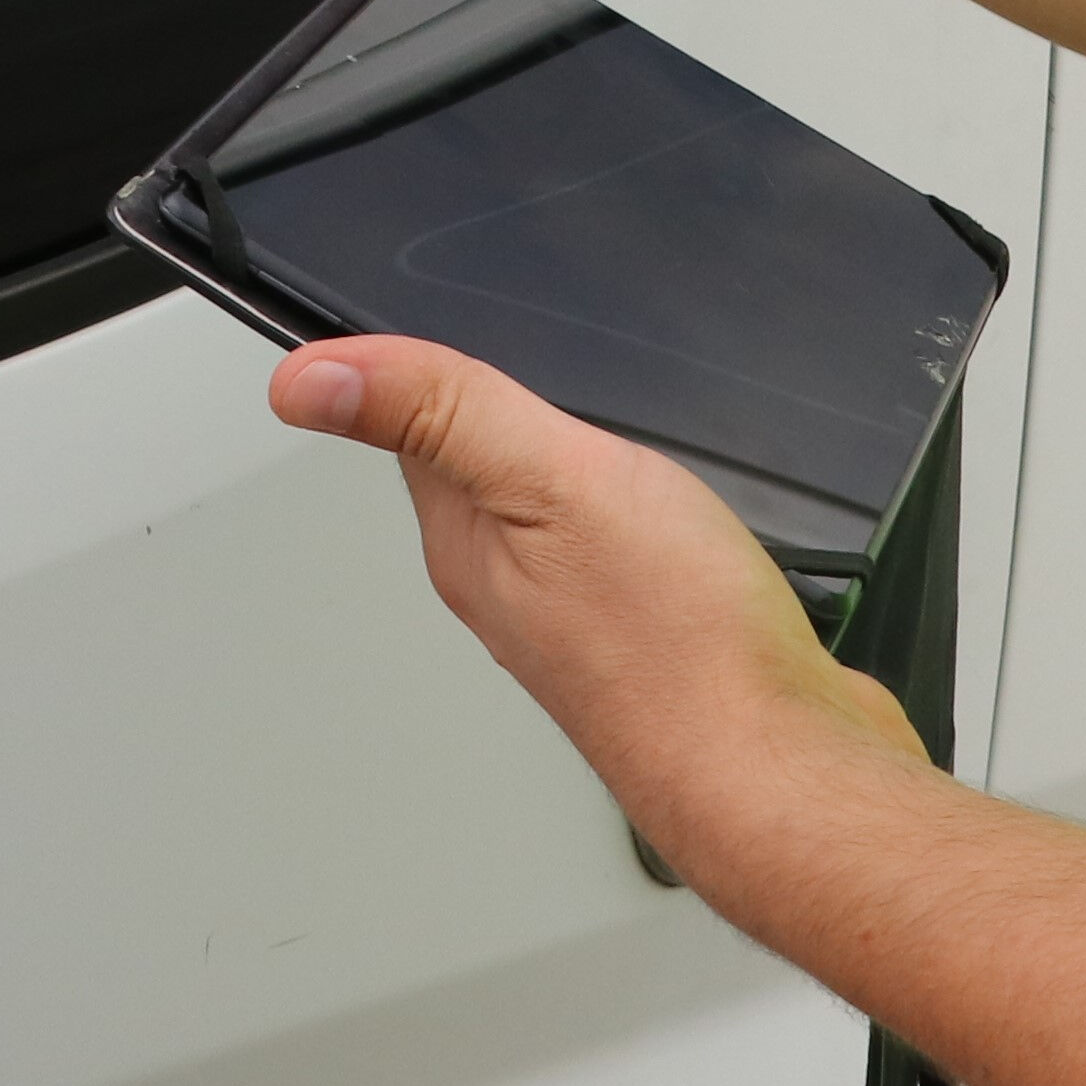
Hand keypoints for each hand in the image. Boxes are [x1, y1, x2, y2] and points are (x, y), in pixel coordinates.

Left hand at [265, 332, 922, 878]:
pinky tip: (675, 509)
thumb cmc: (679, 646)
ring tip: (614, 420)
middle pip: (488, 462)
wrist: (782, 770)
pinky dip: (647, 512)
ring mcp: (585, 614)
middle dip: (523, 403)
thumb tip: (303, 380)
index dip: (448, 359)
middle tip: (556, 360)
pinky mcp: (656, 633)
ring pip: (562, 506)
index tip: (479, 315)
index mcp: (466, 543)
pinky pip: (629, 550)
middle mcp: (512, 584)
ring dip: (586, 460)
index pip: (418, 422)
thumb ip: (440, 414)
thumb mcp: (553, 482)